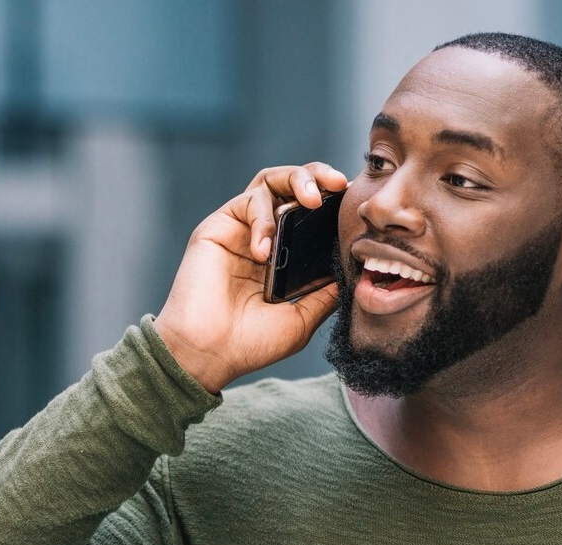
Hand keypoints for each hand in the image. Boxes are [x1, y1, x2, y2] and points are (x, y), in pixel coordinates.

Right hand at [154, 163, 347, 392]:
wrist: (209, 353)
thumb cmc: (251, 343)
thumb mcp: (302, 319)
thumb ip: (325, 293)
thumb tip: (350, 270)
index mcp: (283, 256)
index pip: (309, 214)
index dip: (331, 200)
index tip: (352, 200)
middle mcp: (262, 237)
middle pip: (290, 185)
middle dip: (317, 175)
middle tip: (338, 183)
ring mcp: (239, 231)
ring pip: (268, 182)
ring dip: (296, 180)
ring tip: (311, 201)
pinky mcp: (217, 228)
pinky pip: (247, 203)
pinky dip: (262, 221)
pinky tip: (263, 252)